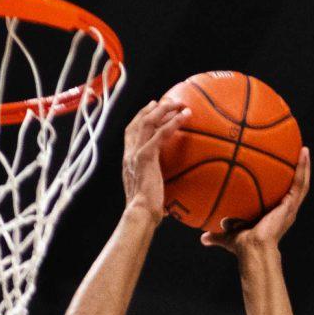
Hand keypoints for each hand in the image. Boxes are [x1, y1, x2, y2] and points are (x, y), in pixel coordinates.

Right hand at [121, 97, 185, 220]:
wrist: (139, 214)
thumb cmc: (146, 211)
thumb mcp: (150, 195)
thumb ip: (156, 188)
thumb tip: (170, 202)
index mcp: (128, 160)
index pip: (131, 132)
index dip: (140, 117)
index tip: (151, 108)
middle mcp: (129, 153)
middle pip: (138, 122)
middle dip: (152, 108)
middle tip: (166, 100)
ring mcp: (136, 153)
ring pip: (148, 122)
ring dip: (164, 109)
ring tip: (179, 103)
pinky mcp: (145, 157)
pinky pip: (160, 133)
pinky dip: (173, 122)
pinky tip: (185, 116)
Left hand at [206, 146, 311, 255]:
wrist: (252, 248)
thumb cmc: (242, 246)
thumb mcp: (228, 235)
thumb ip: (217, 234)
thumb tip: (203, 238)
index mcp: (275, 215)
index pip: (281, 197)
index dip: (282, 185)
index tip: (280, 172)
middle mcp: (285, 210)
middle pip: (294, 187)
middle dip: (296, 172)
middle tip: (295, 154)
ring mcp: (290, 207)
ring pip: (301, 183)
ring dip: (304, 166)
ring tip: (304, 148)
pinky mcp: (290, 204)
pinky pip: (300, 183)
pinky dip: (303, 167)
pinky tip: (303, 152)